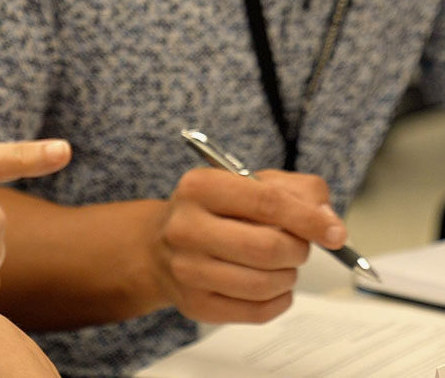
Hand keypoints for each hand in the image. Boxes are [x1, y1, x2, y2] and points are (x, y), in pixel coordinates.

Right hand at [150, 166, 345, 324]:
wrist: (160, 245)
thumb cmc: (215, 211)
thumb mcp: (248, 183)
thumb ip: (297, 191)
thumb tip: (329, 222)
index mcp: (199, 187)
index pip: (266, 202)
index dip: (308, 219)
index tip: (335, 233)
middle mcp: (186, 227)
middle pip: (268, 248)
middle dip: (298, 250)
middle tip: (298, 246)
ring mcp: (187, 269)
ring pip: (265, 284)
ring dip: (289, 276)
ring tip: (280, 264)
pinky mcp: (196, 304)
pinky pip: (258, 311)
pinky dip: (279, 300)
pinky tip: (271, 285)